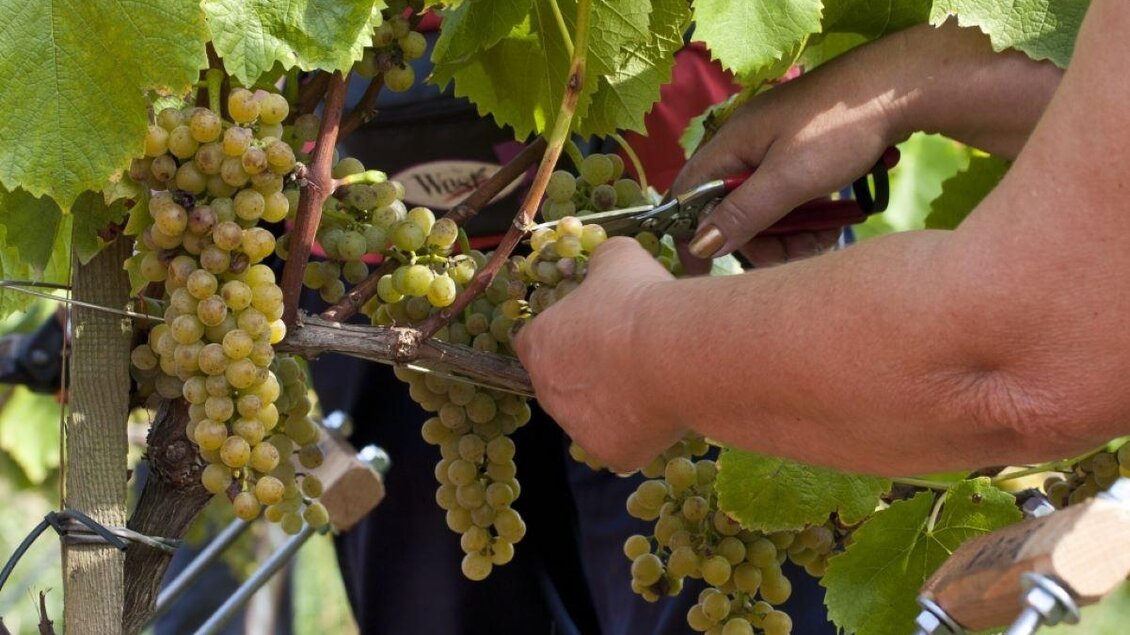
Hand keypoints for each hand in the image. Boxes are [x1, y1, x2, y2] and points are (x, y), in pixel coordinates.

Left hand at [513, 237, 685, 471]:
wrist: (675, 352)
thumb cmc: (638, 302)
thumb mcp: (618, 259)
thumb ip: (602, 262)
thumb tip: (605, 260)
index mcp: (538, 344)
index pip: (534, 342)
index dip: (562, 334)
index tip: (591, 329)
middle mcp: (548, 391)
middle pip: (562, 383)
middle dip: (589, 371)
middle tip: (627, 354)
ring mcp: (577, 428)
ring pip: (591, 417)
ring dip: (613, 402)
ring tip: (652, 377)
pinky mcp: (611, 454)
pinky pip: (622, 443)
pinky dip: (639, 431)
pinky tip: (663, 406)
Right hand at [672, 48, 903, 261]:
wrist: (899, 86)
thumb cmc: (839, 127)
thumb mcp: (789, 179)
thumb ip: (742, 214)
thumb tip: (698, 245)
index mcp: (730, 145)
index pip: (689, 196)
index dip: (693, 234)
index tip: (706, 269)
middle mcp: (745, 146)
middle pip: (731, 208)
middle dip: (761, 239)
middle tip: (797, 253)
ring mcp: (775, 149)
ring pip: (766, 207)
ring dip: (792, 231)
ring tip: (828, 238)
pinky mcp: (802, 153)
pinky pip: (791, 195)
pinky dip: (808, 214)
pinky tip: (835, 222)